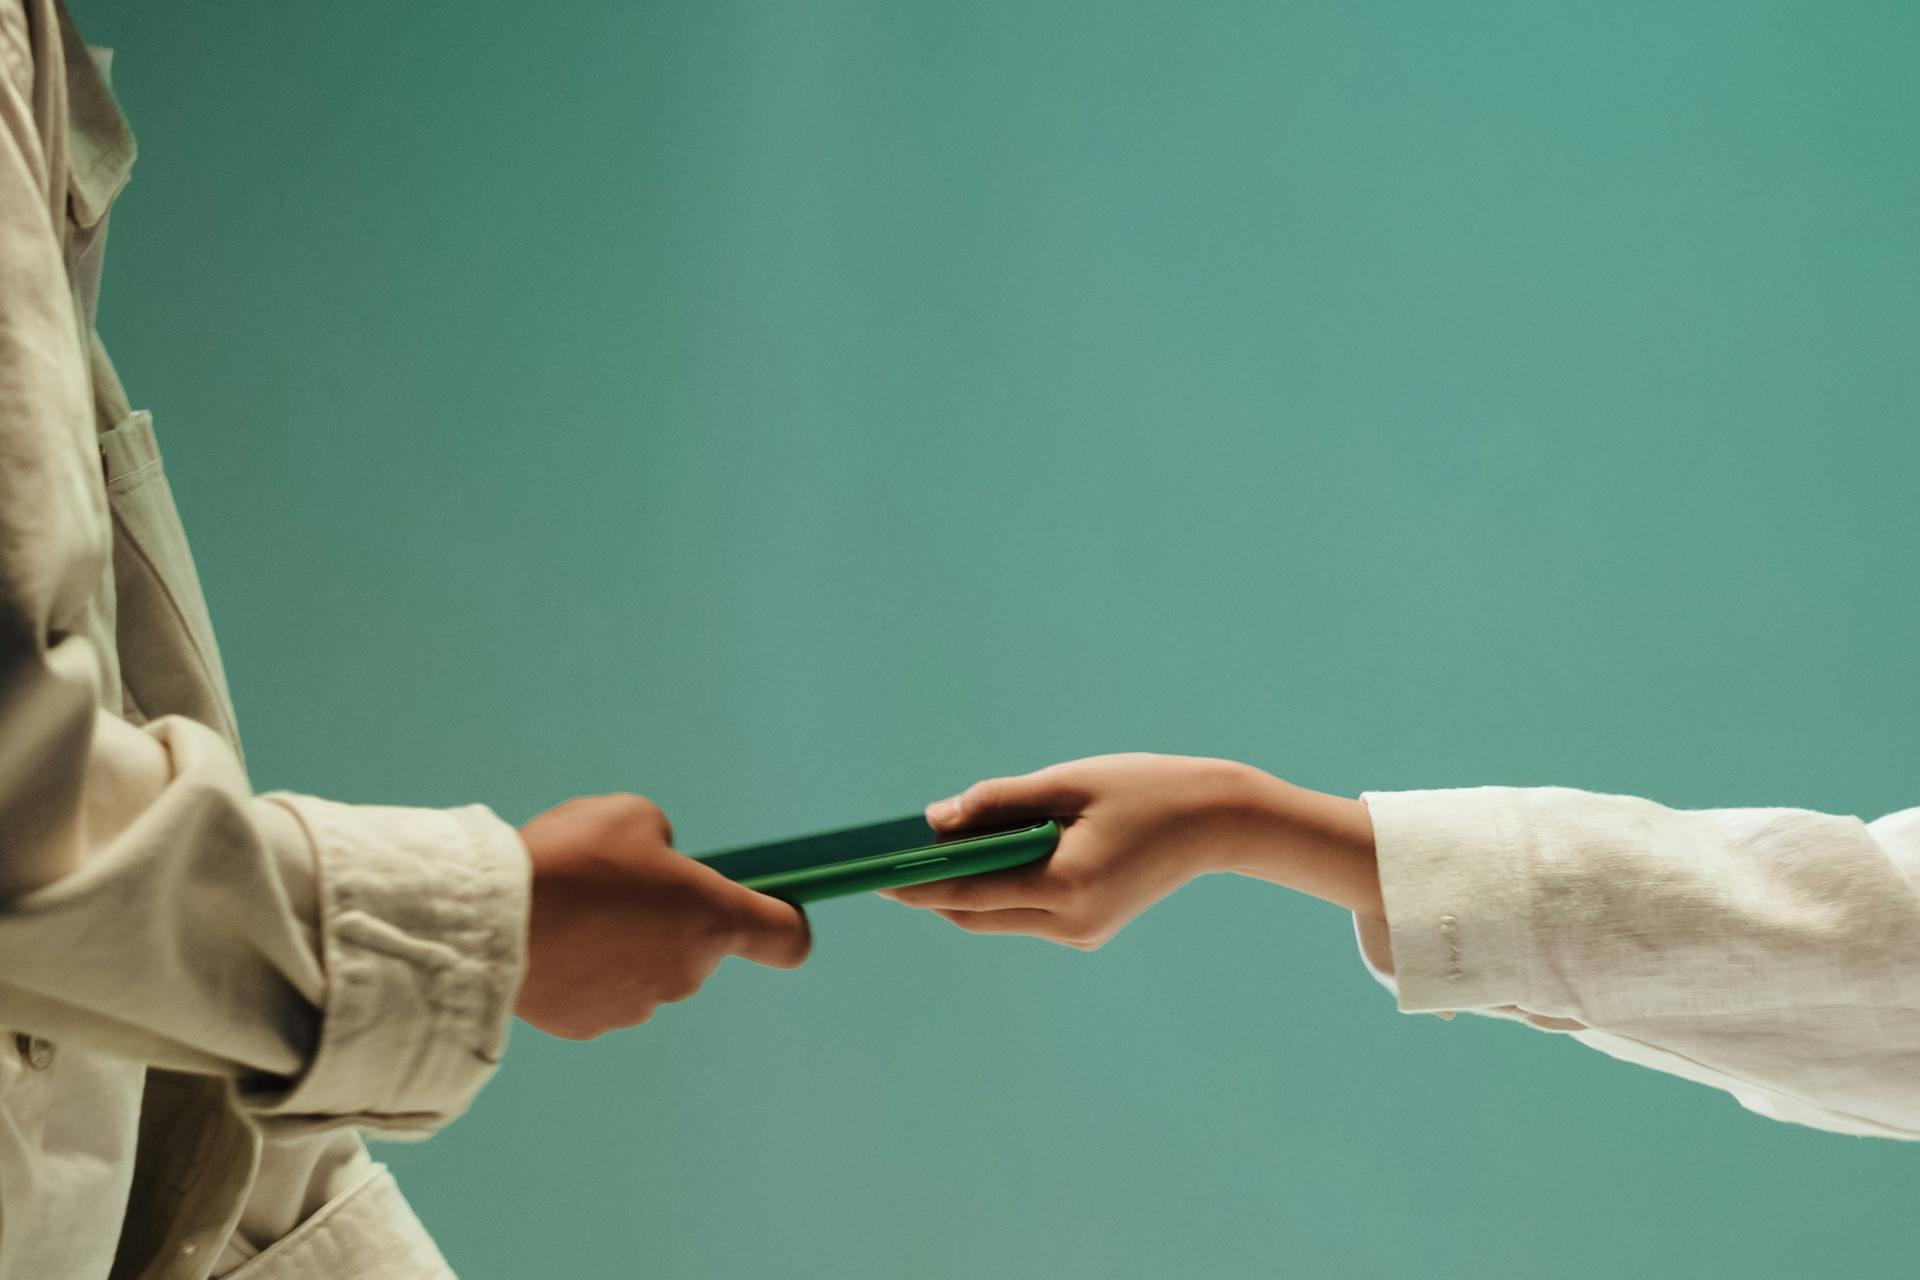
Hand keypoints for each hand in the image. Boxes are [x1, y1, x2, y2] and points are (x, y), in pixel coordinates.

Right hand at [513, 793, 810, 1038]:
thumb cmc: (571, 858)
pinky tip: (548, 940)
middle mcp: (687, 972)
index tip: (775, 907)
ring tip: (571, 907)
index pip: (787, 938)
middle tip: (619, 882)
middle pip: (698, 944)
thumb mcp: (631, 814)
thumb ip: (661, 839)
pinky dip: (583, 969)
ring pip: (644, 967)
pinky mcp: (589, 1025)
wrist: (492, 922)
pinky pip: (598, 990)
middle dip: (669, 916)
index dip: (786, 921)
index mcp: (713, 919)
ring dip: (622, 942)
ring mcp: (639, 1006)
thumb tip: (655, 860)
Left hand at [877, 753, 1379, 949]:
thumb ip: (998, 802)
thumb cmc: (1142, 787)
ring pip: (997, 918)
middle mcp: (1072, 920)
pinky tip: (980, 860)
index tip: (873, 873)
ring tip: (923, 855)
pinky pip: (1025, 913)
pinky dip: (998, 889)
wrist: (1215, 820)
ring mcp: (1082, 933)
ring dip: (963, 889)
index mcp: (1067, 883)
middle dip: (930, 890)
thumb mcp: (1066, 783)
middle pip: (975, 914)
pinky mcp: (1089, 932)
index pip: (970, 890)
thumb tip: (935, 819)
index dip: (916, 883)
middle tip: (886, 862)